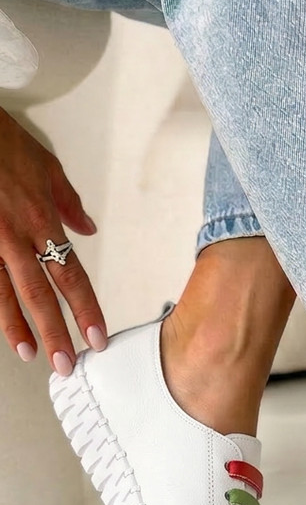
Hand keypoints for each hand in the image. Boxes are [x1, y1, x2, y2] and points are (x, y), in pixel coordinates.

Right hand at [0, 105, 106, 373]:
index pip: (71, 274)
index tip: (97, 336)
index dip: (85, 309)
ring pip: (3, 293)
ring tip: (30, 355)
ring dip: (17, 327)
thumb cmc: (0, 140)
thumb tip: (89, 229)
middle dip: (55, 332)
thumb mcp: (45, 165)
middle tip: (66, 364)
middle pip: (40, 294)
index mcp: (41, 219)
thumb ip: (68, 202)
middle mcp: (15, 235)